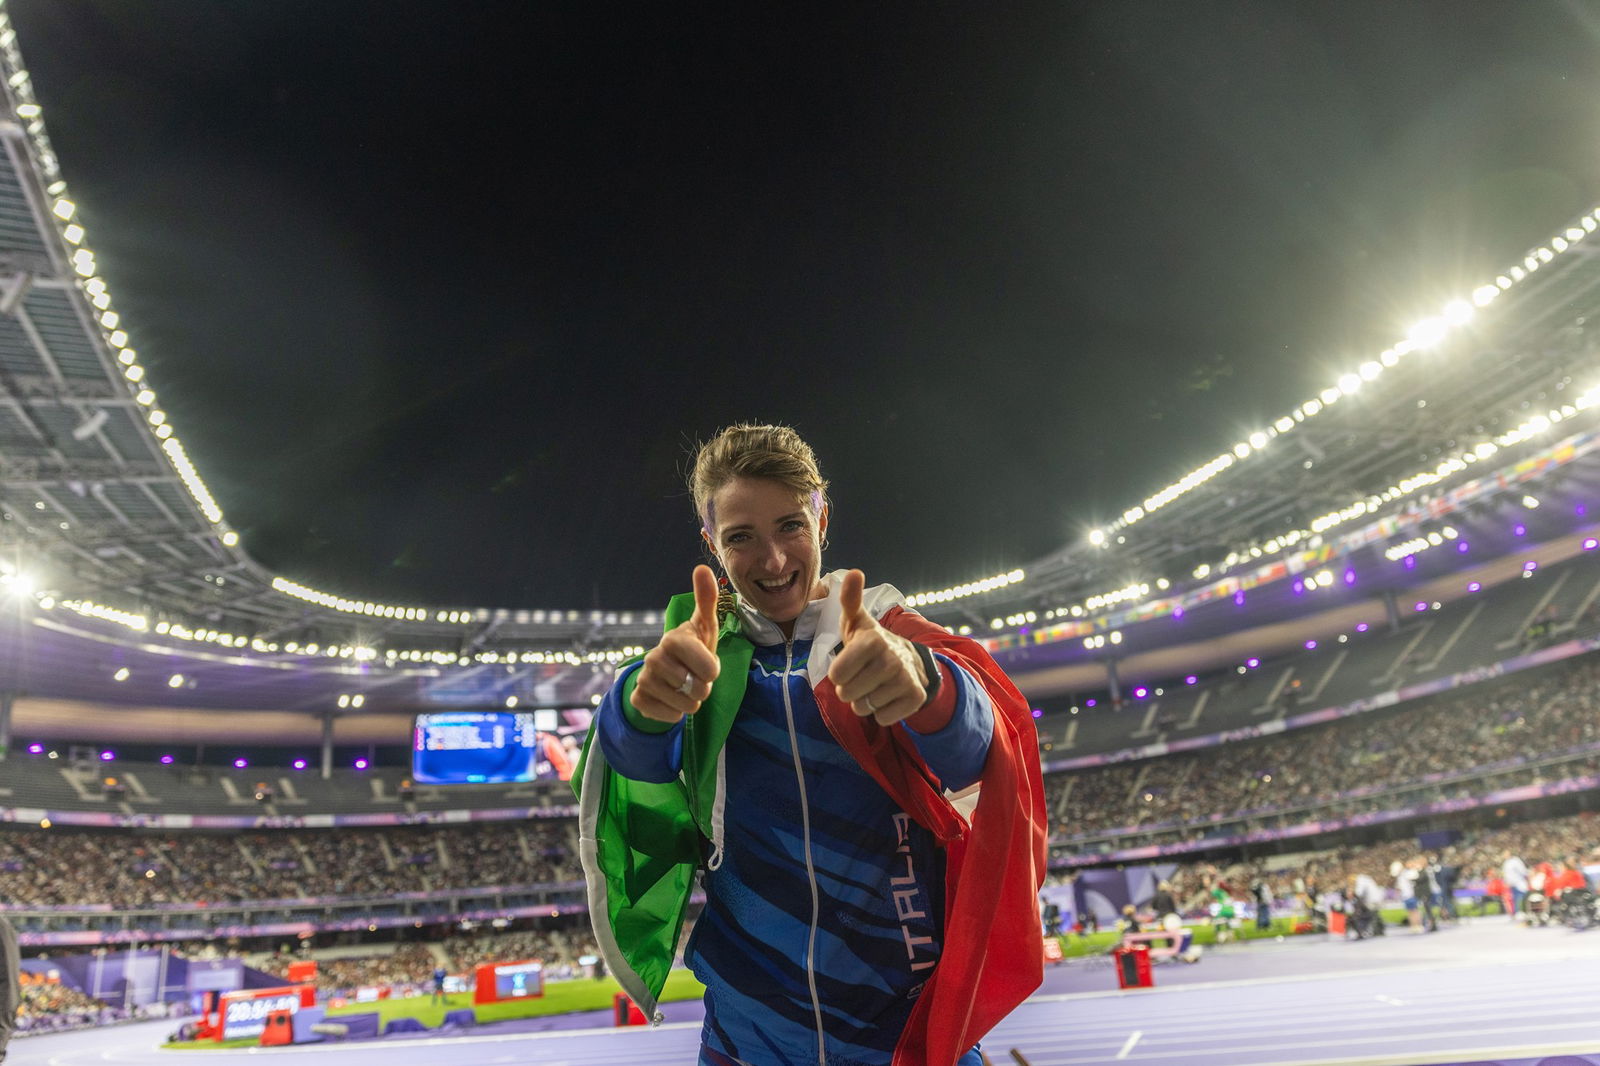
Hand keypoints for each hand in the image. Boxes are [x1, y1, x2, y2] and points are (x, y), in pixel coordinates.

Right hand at [630, 564, 720, 724]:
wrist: (667, 672)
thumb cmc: (693, 648)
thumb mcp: (704, 626)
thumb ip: (706, 599)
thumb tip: (701, 567)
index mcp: (674, 639)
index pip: (708, 667)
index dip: (713, 671)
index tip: (708, 666)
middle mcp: (654, 657)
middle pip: (698, 690)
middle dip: (703, 688)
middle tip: (695, 678)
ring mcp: (643, 679)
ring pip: (685, 707)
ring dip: (691, 703)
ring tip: (685, 688)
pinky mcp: (638, 700)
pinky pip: (668, 717)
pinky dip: (675, 714)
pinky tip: (670, 700)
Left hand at [827, 569, 928, 725]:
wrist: (910, 661)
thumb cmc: (871, 643)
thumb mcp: (858, 621)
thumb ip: (849, 599)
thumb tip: (854, 572)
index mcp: (873, 640)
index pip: (836, 675)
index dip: (838, 673)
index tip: (851, 663)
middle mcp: (891, 659)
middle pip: (847, 695)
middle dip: (850, 689)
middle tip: (862, 675)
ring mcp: (905, 679)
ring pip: (864, 708)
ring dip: (865, 701)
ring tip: (875, 684)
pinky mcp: (915, 698)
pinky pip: (882, 719)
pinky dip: (881, 712)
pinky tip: (888, 695)